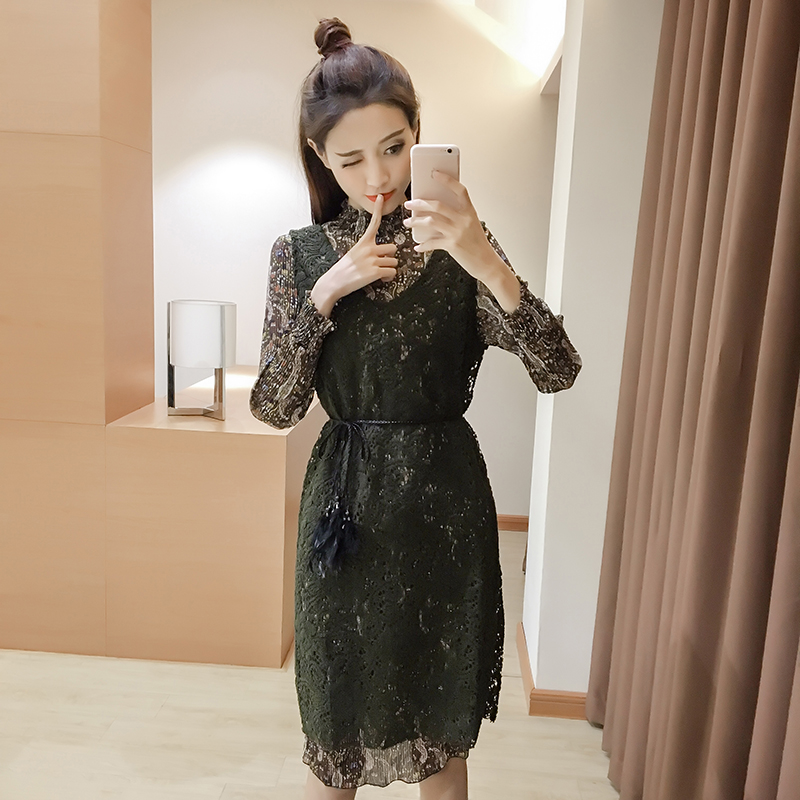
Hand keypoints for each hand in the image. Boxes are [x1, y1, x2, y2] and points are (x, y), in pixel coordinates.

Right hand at [310, 193, 397, 317]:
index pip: (373, 223)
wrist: (334, 283)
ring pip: (394, 262)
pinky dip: (388, 278)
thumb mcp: (353, 254)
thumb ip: (366, 251)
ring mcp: (373, 260)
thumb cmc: (343, 270)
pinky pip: (392, 272)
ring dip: (389, 269)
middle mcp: (369, 249)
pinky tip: (381, 280)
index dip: (378, 210)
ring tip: (379, 273)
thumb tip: (378, 256)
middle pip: (393, 248)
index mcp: (363, 243)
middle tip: (381, 264)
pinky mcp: (375, 272)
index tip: (381, 198)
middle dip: (389, 257)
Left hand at [402, 170, 495, 280]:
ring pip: (431, 221)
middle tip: (409, 203)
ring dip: (416, 221)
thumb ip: (457, 216)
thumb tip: (434, 210)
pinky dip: (423, 245)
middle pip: (438, 205)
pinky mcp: (452, 245)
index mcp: (470, 212)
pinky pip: (432, 242)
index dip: (447, 180)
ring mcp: (458, 232)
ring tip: (408, 222)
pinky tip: (418, 246)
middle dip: (420, 203)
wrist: (487, 263)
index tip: (435, 173)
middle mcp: (464, 220)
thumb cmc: (478, 244)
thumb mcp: (471, 225)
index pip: (459, 190)